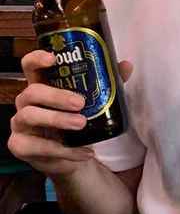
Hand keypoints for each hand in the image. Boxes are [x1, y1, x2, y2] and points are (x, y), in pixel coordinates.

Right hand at [8, 51, 132, 176]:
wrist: (74, 155)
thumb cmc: (78, 118)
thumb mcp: (94, 99)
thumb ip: (108, 81)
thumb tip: (126, 66)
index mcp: (42, 85)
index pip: (30, 66)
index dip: (37, 59)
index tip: (53, 58)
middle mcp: (27, 102)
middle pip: (32, 92)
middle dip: (56, 96)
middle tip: (80, 103)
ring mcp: (20, 124)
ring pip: (29, 116)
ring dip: (57, 120)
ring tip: (81, 123)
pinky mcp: (21, 146)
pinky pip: (37, 146)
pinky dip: (63, 150)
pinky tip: (84, 152)